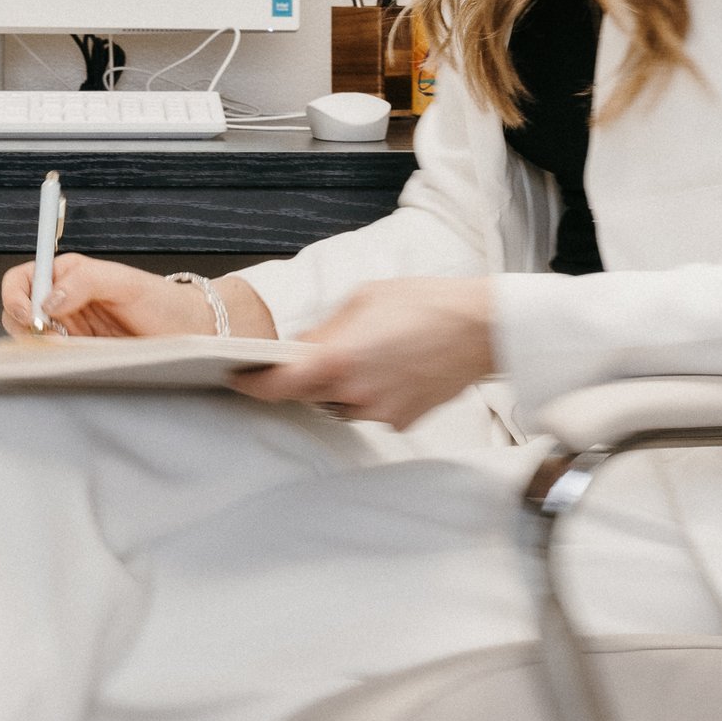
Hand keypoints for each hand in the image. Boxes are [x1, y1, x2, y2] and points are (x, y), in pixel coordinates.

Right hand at [0, 255, 272, 340]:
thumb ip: (84, 281)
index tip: (29, 314)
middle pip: (17, 314)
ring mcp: (70, 332)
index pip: (22, 281)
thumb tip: (48, 300)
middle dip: (26, 327)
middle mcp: (63, 302)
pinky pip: (54, 362)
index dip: (16, 297)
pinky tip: (76, 361)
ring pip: (31, 342)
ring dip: (41, 348)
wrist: (189, 331)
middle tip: (53, 337)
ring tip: (69, 349)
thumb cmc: (162, 302)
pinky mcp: (79, 357)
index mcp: (67, 276)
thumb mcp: (124, 282)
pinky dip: (56, 364)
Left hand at [258, 277, 495, 427]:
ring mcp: (380, 412)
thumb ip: (324, 329)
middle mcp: (355, 394)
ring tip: (371, 352)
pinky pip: (371, 409)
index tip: (240, 378)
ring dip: (340, 386)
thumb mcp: (363, 300)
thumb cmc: (426, 303)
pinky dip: (371, 393)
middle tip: (319, 351)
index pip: (277, 385)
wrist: (481, 328)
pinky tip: (393, 366)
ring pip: (340, 404)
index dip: (253, 385)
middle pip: (307, 396)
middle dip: (304, 378)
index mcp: (338, 359)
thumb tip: (300, 347)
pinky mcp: (402, 420)